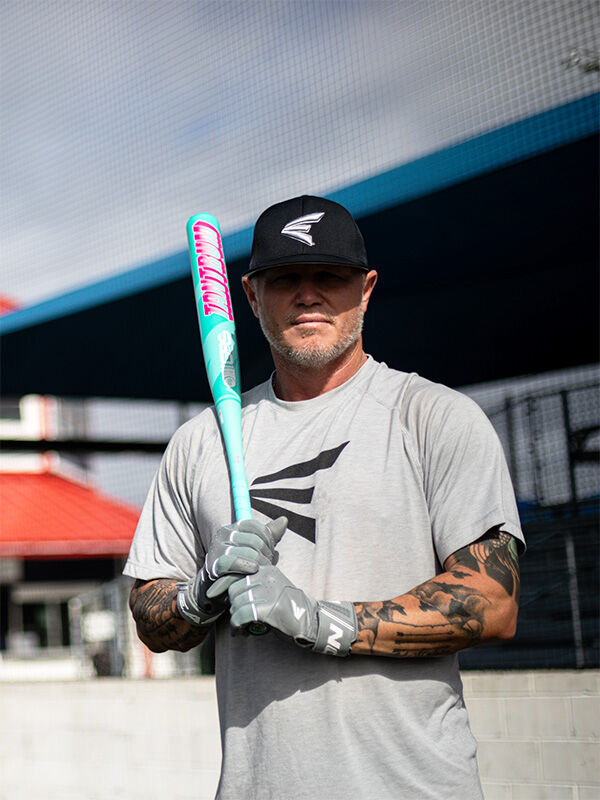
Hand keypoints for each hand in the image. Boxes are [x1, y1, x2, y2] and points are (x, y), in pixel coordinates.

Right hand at [176, 517, 286, 627]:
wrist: (217, 589)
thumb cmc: (240, 568)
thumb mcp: (256, 550)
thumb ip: (269, 536)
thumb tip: (284, 520)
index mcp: (234, 528)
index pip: (256, 527)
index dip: (267, 540)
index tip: (268, 552)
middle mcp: (224, 534)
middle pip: (254, 540)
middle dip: (265, 554)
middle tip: (267, 565)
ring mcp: (218, 548)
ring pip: (247, 551)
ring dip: (259, 564)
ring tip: (260, 571)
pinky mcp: (214, 563)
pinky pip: (234, 562)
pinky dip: (246, 566)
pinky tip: (252, 571)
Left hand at [227, 565, 356, 655]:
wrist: (310, 622)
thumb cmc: (288, 608)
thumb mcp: (272, 588)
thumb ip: (255, 585)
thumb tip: (228, 590)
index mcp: (267, 569)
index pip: (237, 574)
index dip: (226, 588)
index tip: (218, 597)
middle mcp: (266, 577)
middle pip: (234, 589)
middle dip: (233, 606)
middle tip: (238, 618)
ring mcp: (268, 592)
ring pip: (237, 604)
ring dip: (235, 619)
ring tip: (241, 628)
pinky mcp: (268, 608)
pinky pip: (241, 616)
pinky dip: (238, 627)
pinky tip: (242, 633)